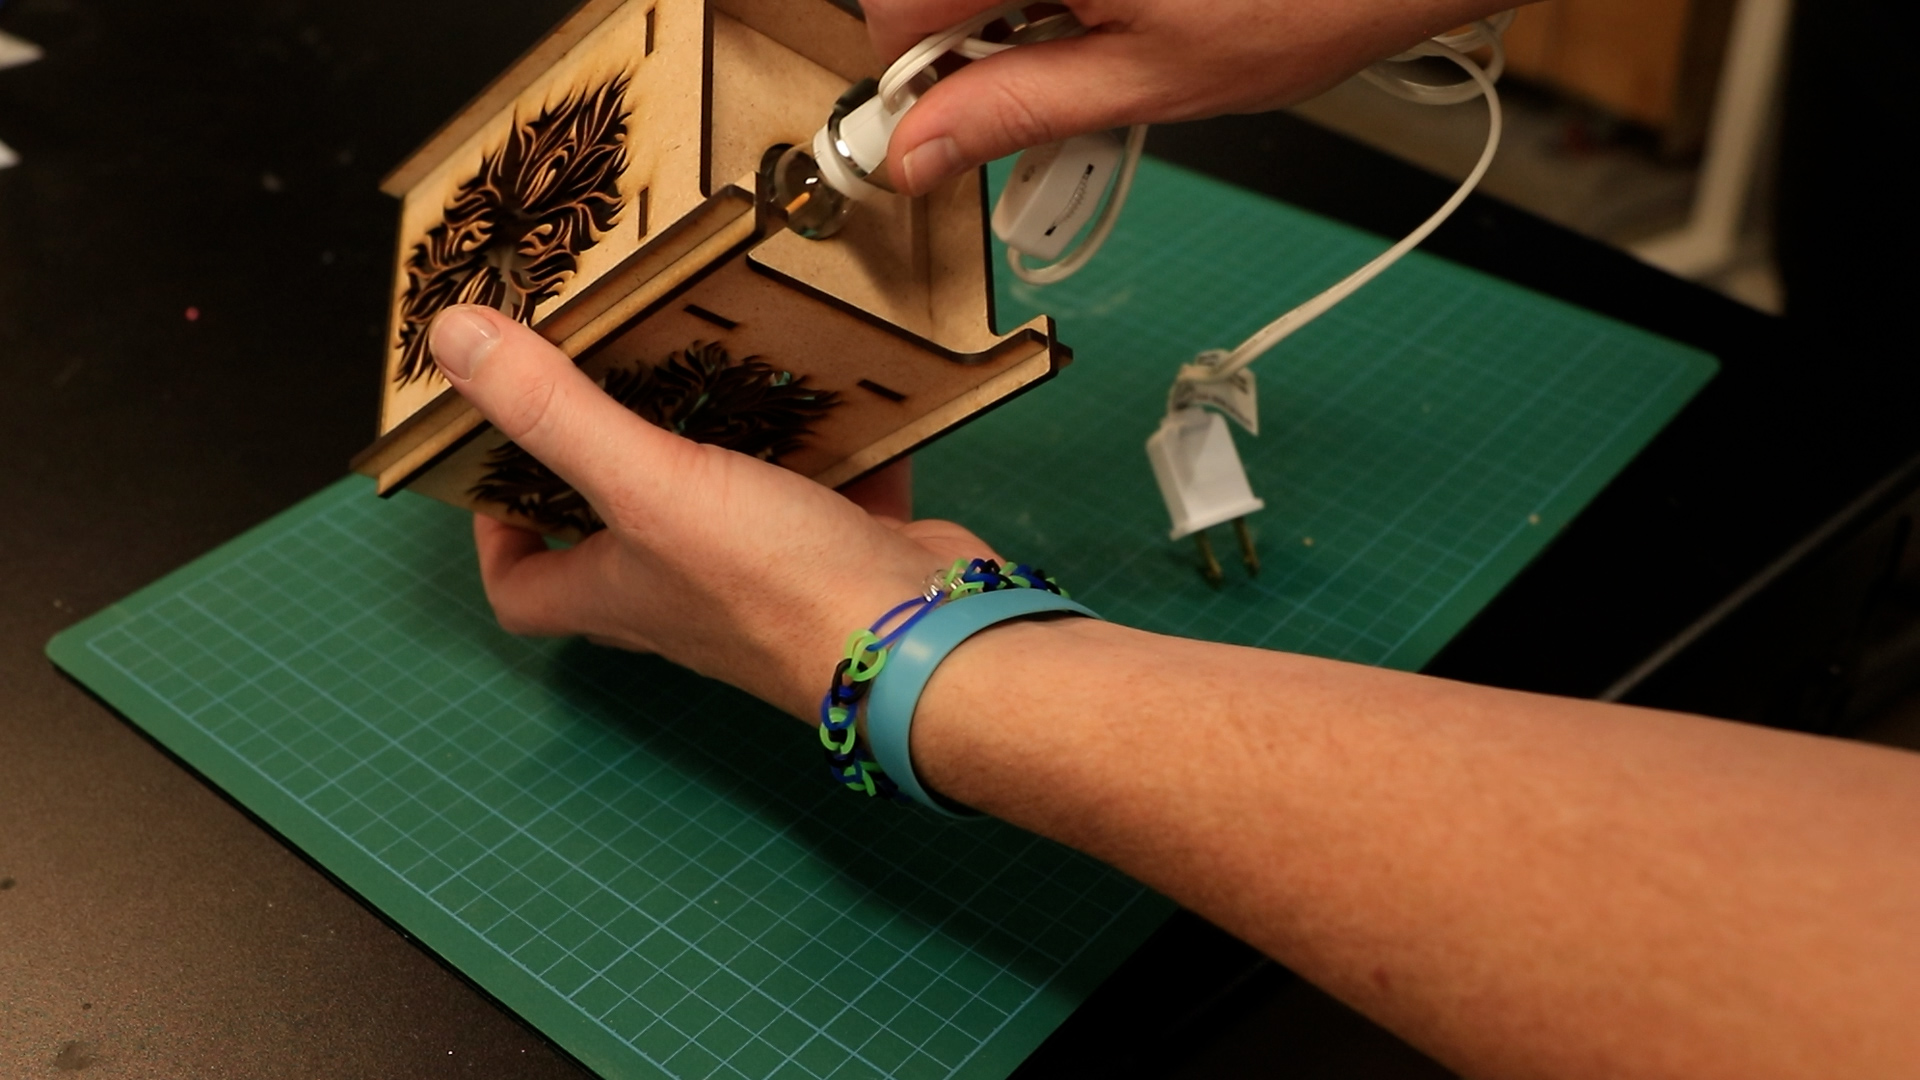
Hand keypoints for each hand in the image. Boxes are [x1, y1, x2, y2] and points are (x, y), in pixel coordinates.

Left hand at [427, 304, 995, 719]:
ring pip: (726, 509)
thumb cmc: (776, 587)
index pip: (523, 590)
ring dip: (719, 444)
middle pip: (621, 540)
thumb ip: (555, 412)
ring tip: (712, 362)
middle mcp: (685, 597)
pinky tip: (836, 386)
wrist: (923, 642)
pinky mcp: (846, 556)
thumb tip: (455, 343)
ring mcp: (769, 582)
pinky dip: (831, 444)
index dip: (495, 537)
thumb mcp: (646, 485)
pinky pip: (828, 492)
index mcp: (621, 591)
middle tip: (607, 379)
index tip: (497, 464)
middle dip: (610, 463)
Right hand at [866, 0, 1512, 192]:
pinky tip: (1126, 1)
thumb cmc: (1306, 0)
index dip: (915, 78)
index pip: (895, 8)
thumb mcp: (1148, 81)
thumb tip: (917, 154)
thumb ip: (1015, 111)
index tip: (942, 124)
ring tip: (1110, 29)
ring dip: (1019, 9)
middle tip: (1047, 77)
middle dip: (971, 36)